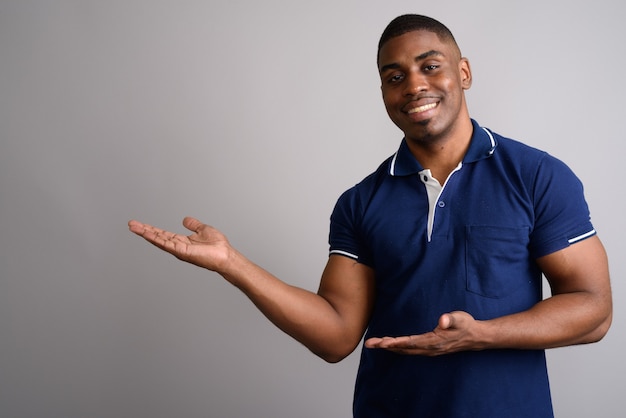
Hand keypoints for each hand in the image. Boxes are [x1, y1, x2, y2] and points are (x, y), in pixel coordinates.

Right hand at [128, 217, 231, 271]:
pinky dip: (155, 239)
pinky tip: (147, 234)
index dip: (151, 229)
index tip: (140, 224)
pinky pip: (166, 244)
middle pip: (157, 237)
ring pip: (158, 240)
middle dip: (143, 230)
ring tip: (133, 227)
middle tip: (131, 224)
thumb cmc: (218, 246)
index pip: (162, 234)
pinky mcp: (181, 252)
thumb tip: (186, 220)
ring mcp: (178, 250)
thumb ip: (193, 225)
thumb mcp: (203, 229)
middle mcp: (177, 246)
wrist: (225, 255)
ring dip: (146, 233)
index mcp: (181, 241)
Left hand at [364, 311, 482, 355]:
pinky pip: (410, 350)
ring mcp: (429, 350)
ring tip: (375, 344)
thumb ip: (452, 319)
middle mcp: (429, 348)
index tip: (383, 342)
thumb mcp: (460, 318)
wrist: (476, 337)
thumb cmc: (466, 325)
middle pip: (404, 348)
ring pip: (405, 350)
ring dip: (389, 347)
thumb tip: (443, 320)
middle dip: (386, 346)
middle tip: (370, 343)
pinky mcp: (429, 349)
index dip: (396, 342)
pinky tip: (391, 346)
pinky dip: (398, 348)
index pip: (411, 342)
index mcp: (434, 342)